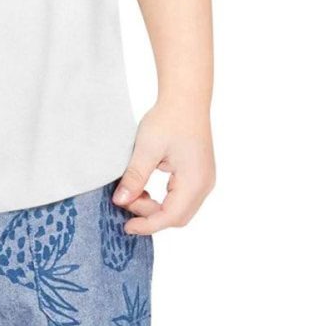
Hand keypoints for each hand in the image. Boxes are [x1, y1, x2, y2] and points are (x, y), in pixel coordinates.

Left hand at [112, 100, 214, 234]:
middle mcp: (204, 185)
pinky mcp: (198, 173)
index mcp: (195, 182)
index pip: (170, 217)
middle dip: (149, 215)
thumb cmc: (168, 119)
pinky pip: (181, 196)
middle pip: (177, 216)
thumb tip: (120, 201)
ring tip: (133, 192)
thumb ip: (134, 177)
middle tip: (126, 201)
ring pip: (179, 208)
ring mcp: (204, 180)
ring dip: (155, 206)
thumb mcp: (146, 148)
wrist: (185, 98)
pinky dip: (162, 198)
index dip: (147, 225)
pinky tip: (145, 186)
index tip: (126, 227)